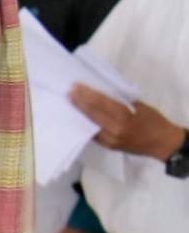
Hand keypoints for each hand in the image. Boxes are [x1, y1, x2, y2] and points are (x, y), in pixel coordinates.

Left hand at [70, 84, 185, 160]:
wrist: (163, 143)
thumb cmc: (154, 121)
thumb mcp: (139, 106)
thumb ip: (120, 100)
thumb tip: (101, 92)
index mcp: (124, 117)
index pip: (101, 103)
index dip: (87, 95)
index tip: (76, 87)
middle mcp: (115, 129)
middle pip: (93, 114)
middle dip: (79, 102)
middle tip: (69, 92)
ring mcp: (111, 140)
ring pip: (90, 125)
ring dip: (79, 113)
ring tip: (70, 102)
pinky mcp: (109, 146)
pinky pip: (93, 134)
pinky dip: (86, 125)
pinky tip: (79, 117)